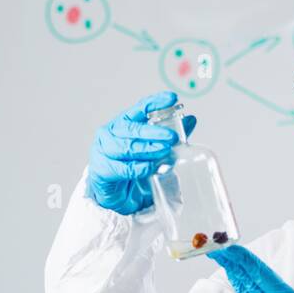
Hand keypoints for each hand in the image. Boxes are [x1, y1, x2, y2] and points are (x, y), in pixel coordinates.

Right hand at [86, 90, 197, 214]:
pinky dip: (139, 168)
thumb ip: (169, 135)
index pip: (139, 108)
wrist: (114, 193)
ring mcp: (104, 150)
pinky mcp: (102, 169)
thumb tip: (190, 120)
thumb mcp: (153, 149)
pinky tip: (150, 168)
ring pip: (127, 147)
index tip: (172, 99)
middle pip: (132, 128)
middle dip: (154, 131)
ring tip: (165, 151)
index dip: (155, 102)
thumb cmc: (132, 166)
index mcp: (123, 123)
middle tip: (173, 137)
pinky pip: (123, 168)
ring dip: (148, 149)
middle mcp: (111, 132)